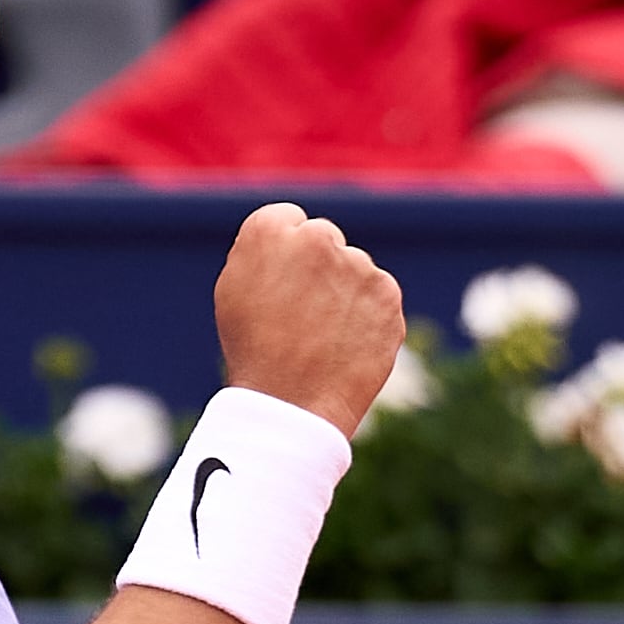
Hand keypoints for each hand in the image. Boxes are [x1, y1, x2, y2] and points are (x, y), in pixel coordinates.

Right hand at [212, 202, 404, 431]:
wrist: (291, 403)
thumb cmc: (254, 350)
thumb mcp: (236, 290)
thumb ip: (266, 251)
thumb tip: (295, 234)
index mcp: (268, 229)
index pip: (288, 220)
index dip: (285, 255)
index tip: (282, 283)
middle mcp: (316, 236)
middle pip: (325, 240)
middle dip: (319, 267)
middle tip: (304, 314)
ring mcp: (357, 264)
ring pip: (355, 269)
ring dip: (345, 292)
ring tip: (323, 336)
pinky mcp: (387, 292)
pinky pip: (378, 295)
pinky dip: (368, 316)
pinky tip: (347, 343)